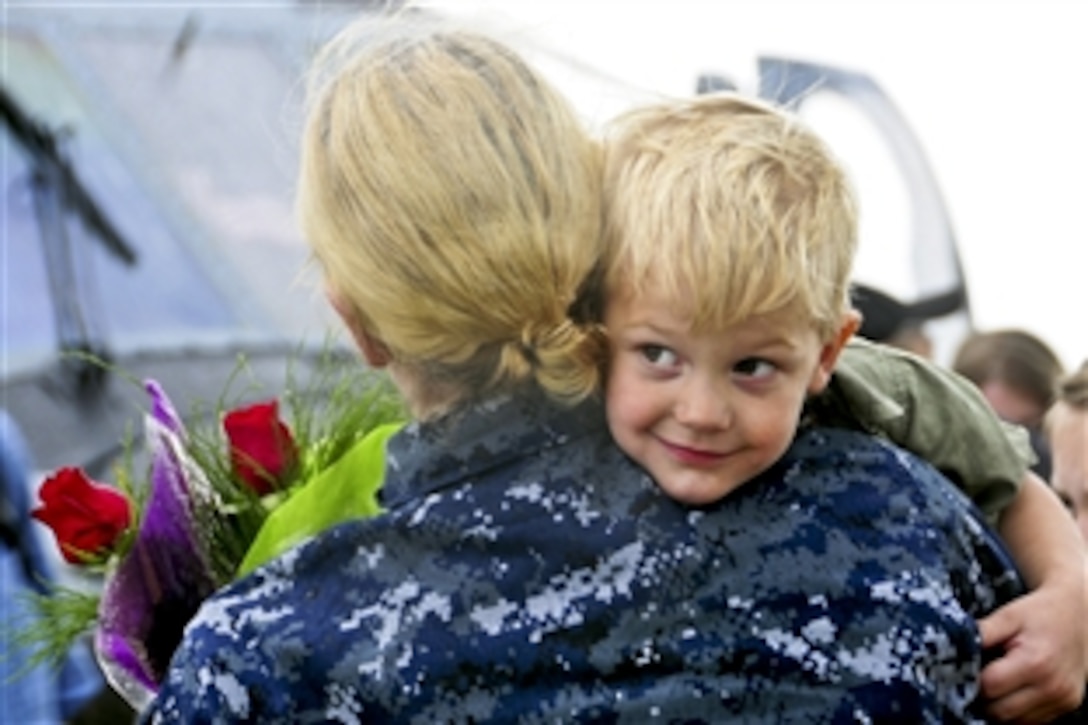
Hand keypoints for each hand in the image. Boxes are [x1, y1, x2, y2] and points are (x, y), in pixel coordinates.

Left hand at [978, 583, 1085, 721]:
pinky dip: (1019, 709)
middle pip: (1001, 711)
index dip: (972, 678)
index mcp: (1035, 662)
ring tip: (999, 679)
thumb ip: (981, 632)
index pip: (989, 686)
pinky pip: (1033, 720)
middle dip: (984, 696)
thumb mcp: (1008, 615)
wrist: (1079, 614)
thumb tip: (953, 647)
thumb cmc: (1040, 613)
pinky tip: (1015, 688)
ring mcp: (1063, 699)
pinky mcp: (1068, 705)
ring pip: (1016, 721)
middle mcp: (1053, 687)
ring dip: (1001, 706)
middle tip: (980, 675)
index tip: (968, 666)